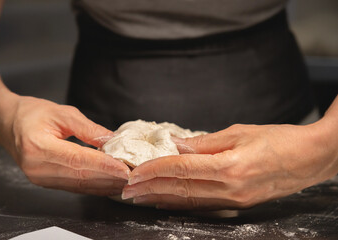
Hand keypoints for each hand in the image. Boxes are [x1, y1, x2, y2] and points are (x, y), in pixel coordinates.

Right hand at [0, 95, 129, 194]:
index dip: (104, 165)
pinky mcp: (44, 182)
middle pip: (80, 176)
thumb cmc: (32, 113)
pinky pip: (72, 186)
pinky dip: (92, 186)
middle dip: (108, 177)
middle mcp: (37, 167)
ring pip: (78, 185)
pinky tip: (107, 184)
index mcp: (39, 146)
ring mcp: (39, 177)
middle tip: (131, 176)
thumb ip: (88, 128)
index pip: (78, 160)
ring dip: (103, 185)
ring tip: (123, 182)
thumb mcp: (62, 113)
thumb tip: (111, 140)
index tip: (124, 168)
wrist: (8, 122)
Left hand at [122, 121, 337, 209]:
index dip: (155, 169)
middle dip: (150, 189)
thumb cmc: (278, 139)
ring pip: (189, 202)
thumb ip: (205, 142)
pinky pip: (203, 206)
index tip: (134, 171)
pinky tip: (167, 202)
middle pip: (181, 189)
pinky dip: (182, 204)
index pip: (182, 168)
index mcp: (230, 166)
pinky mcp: (239, 205)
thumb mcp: (239, 132)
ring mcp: (235, 201)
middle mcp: (230, 189)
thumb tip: (176, 145)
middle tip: (127, 189)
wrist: (310, 158)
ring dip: (161, 199)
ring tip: (140, 198)